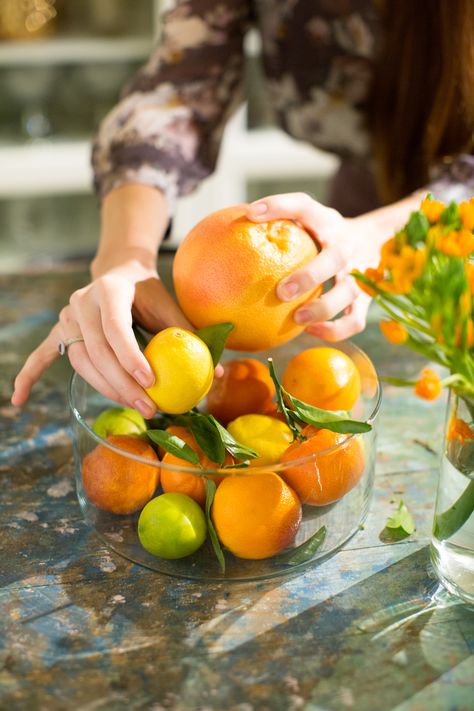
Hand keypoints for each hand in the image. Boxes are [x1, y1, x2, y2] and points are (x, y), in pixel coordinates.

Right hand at [11, 261, 191, 416]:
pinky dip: (30, 376)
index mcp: (108, 289)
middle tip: (151, 407)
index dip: (130, 356)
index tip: (151, 381)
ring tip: (136, 409)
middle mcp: (81, 302)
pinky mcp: (59, 331)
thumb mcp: (169, 304)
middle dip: (123, 383)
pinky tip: (18, 400)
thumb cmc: (148, 291)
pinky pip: (42, 355)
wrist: (120, 271)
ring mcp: (66, 317)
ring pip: (80, 361)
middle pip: (97, 351)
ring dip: (105, 389)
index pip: (115, 327)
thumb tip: (219, 371)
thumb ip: (191, 334)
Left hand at [246, 193, 379, 340]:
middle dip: (309, 276)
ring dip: (323, 308)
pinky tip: (309, 332)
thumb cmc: (320, 235)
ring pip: (348, 293)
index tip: (252, 214)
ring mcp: (359, 274)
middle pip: (334, 258)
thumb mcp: (303, 221)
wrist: (371, 241)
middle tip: (282, 291)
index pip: (304, 207)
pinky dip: (335, 330)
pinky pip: (354, 320)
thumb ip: (271, 225)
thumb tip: (221, 234)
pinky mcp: (365, 300)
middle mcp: (346, 246)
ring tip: (297, 319)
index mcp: (327, 222)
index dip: (279, 207)